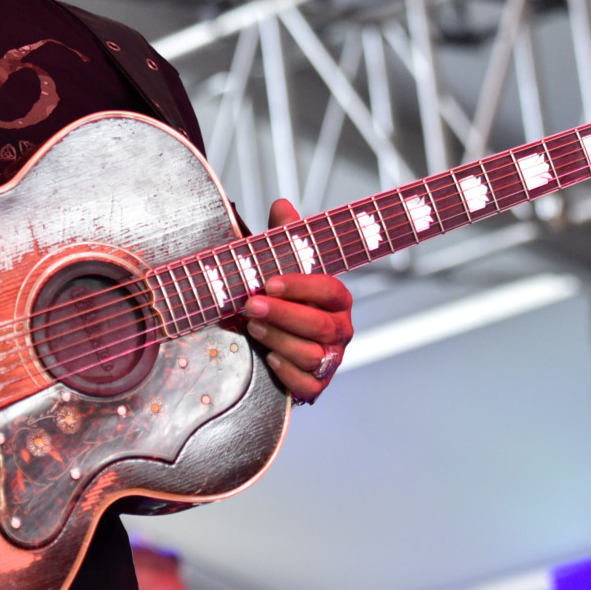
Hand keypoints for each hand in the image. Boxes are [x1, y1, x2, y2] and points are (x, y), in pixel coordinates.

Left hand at [241, 198, 354, 403]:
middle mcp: (339, 330)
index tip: (270, 281)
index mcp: (337, 300)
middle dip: (282, 314)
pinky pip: (308, 384)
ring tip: (252, 326)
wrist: (277, 339)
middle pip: (319, 325)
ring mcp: (330, 359)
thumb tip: (282, 205)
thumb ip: (286, 238)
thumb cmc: (284, 299)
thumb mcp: (283, 266)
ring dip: (278, 339)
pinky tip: (268, 359)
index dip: (301, 285)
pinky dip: (288, 373)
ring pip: (311, 354)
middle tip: (250, 304)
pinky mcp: (317, 384)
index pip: (329, 290)